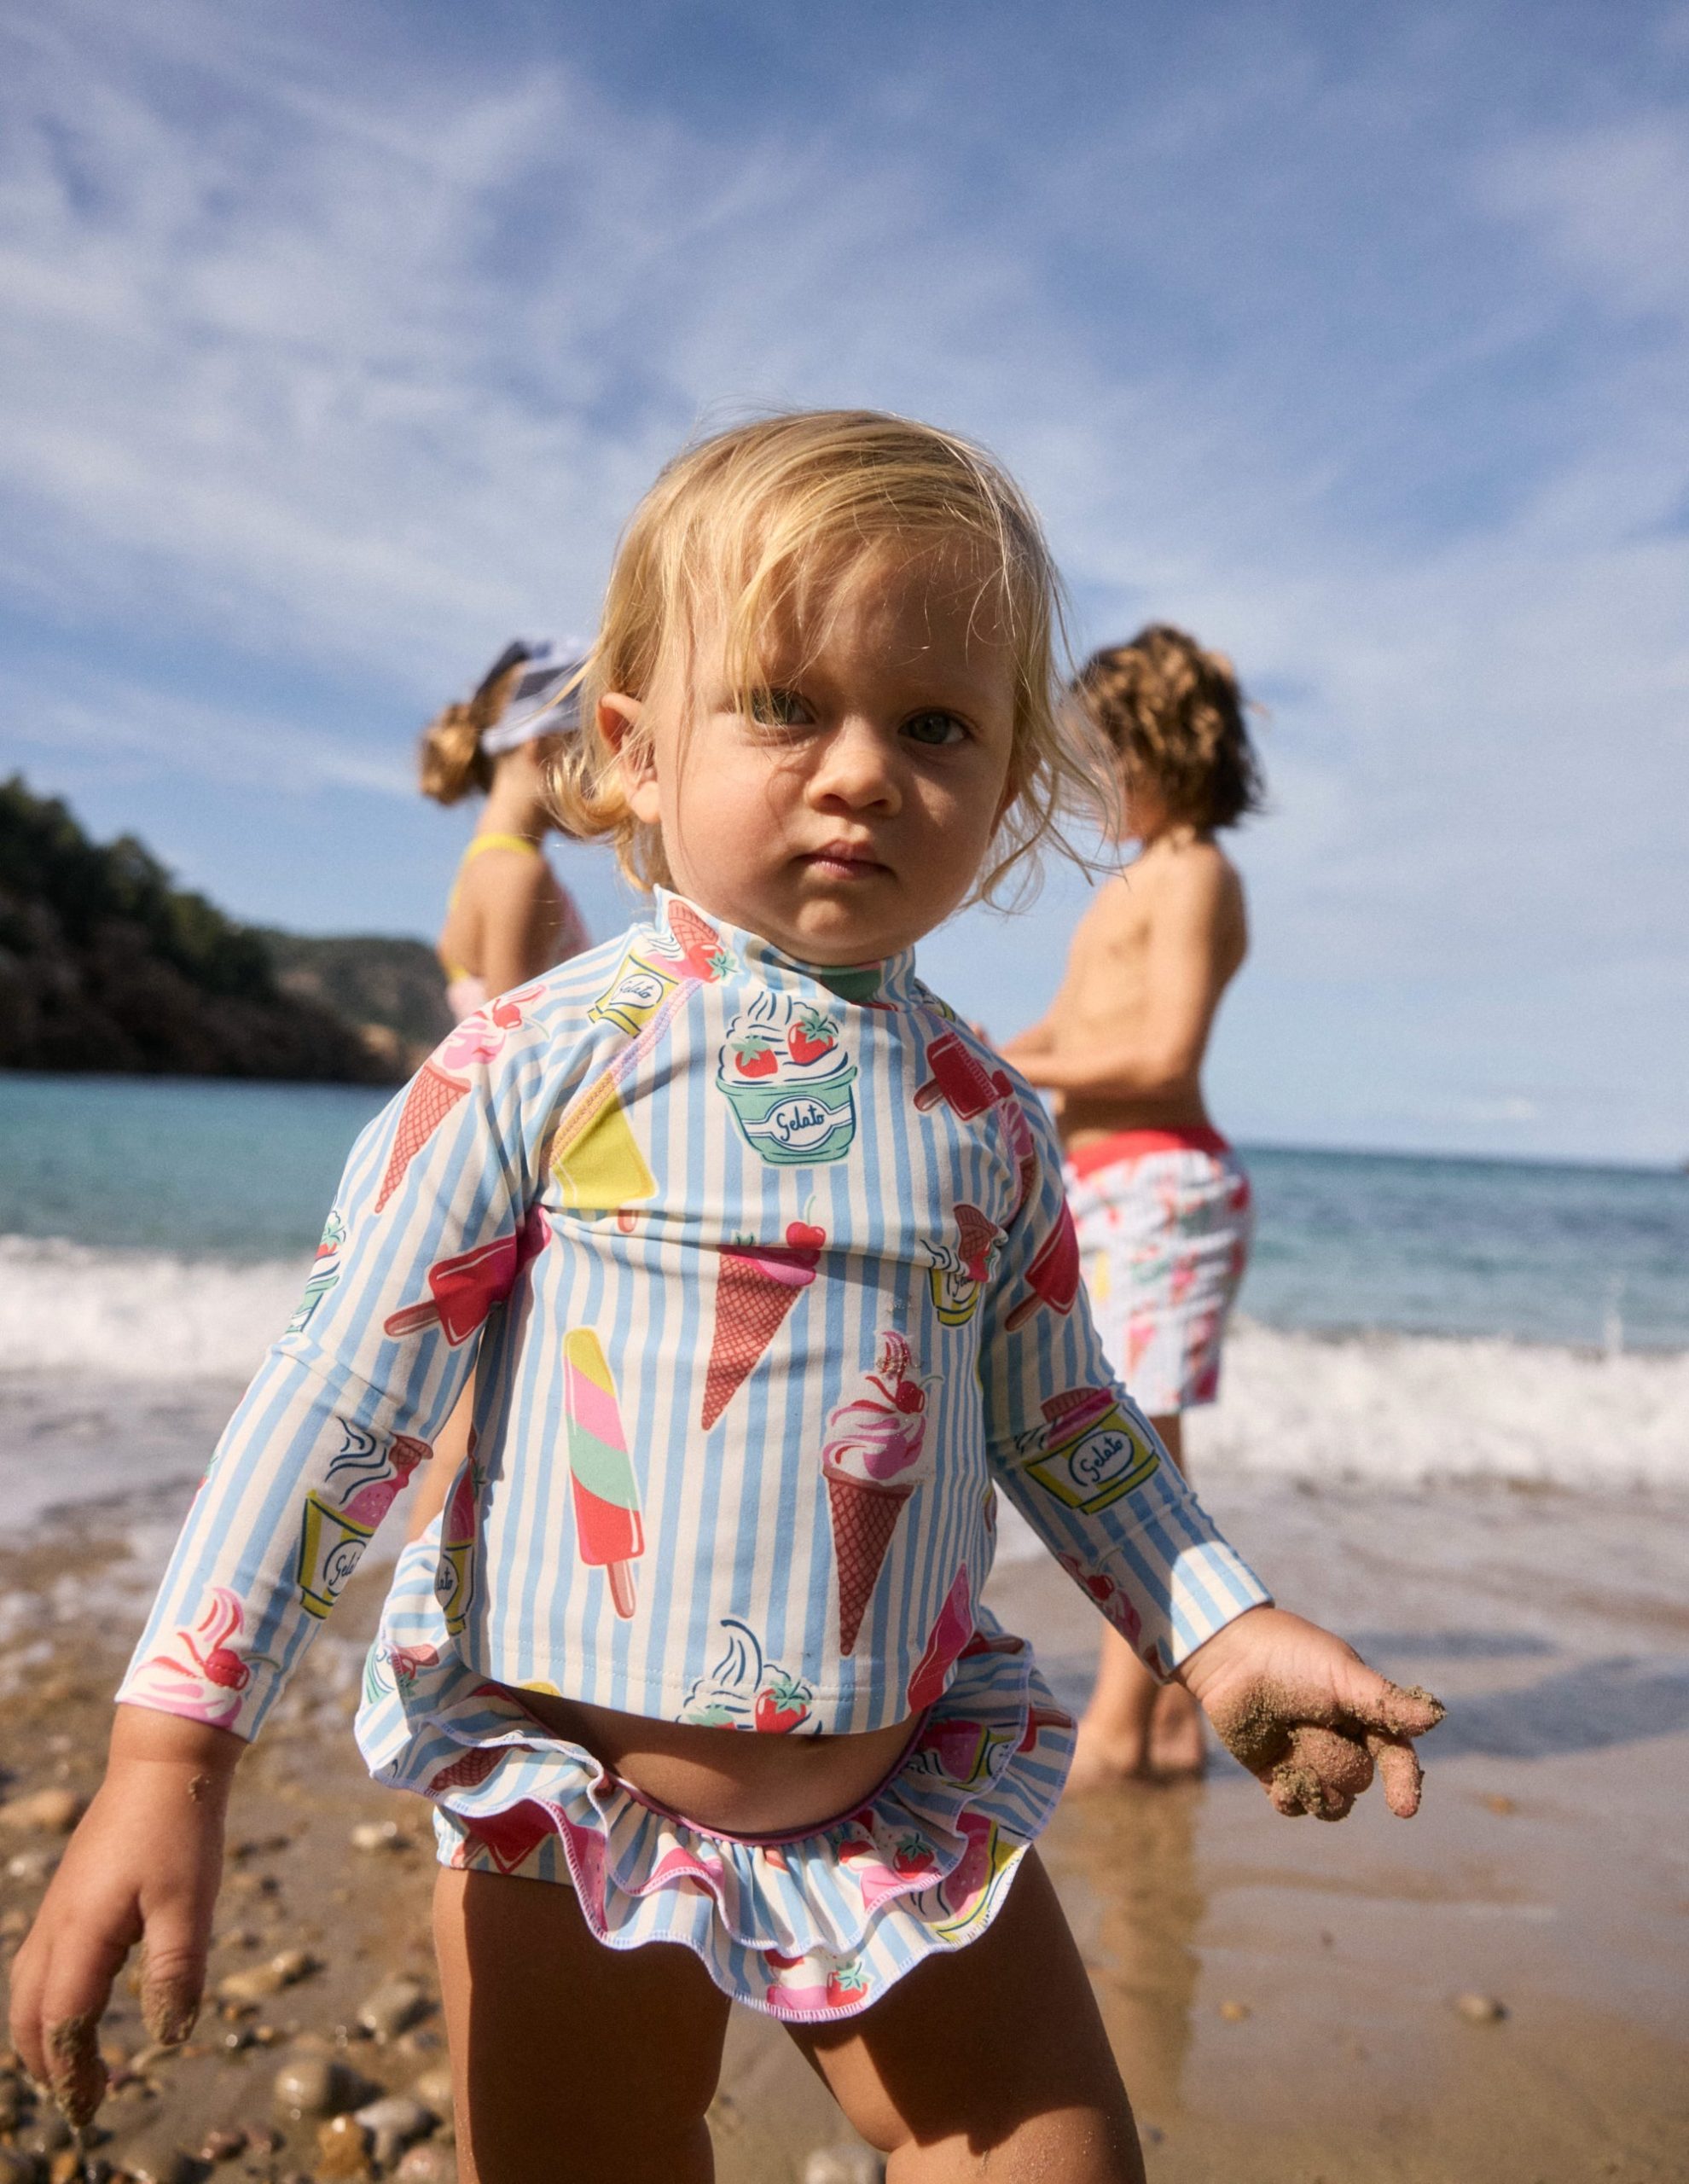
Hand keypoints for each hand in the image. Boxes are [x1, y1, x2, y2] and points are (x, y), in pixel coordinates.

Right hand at [8, 1706, 241, 2124]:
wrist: (163, 1761)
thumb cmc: (180, 1829)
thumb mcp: (190, 1903)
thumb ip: (177, 1972)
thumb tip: (169, 2037)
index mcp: (82, 1934)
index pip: (62, 2024)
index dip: (72, 2071)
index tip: (92, 2108)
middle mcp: (57, 1926)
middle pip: (29, 2015)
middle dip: (46, 2064)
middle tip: (81, 2102)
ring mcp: (57, 1909)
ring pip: (27, 1989)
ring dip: (41, 2034)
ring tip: (71, 2067)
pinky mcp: (69, 1896)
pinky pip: (40, 1963)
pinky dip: (46, 2000)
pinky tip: (75, 2005)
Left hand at [1177, 1606, 1443, 1820]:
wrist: (1231, 1656)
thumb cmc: (1291, 1657)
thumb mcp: (1341, 1675)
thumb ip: (1384, 1701)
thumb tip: (1435, 1718)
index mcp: (1365, 1716)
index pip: (1396, 1757)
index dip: (1403, 1783)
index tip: (1402, 1809)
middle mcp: (1342, 1742)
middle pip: (1357, 1780)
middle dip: (1334, 1759)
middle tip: (1306, 1722)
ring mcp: (1309, 1760)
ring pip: (1331, 1802)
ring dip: (1314, 1784)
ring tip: (1291, 1749)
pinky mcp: (1277, 1773)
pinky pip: (1296, 1806)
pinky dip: (1290, 1800)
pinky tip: (1279, 1780)